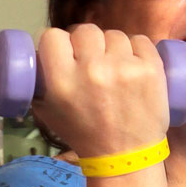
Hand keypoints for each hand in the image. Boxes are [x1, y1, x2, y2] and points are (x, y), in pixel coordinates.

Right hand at [33, 24, 168, 157]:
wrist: (125, 155)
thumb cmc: (83, 133)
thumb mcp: (47, 112)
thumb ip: (38, 84)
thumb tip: (34, 55)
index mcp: (63, 81)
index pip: (52, 36)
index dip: (57, 41)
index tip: (63, 50)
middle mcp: (92, 70)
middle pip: (85, 31)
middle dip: (86, 43)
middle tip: (90, 59)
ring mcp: (124, 68)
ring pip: (113, 34)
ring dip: (111, 46)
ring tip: (113, 65)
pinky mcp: (151, 68)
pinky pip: (140, 40)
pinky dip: (136, 49)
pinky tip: (133, 64)